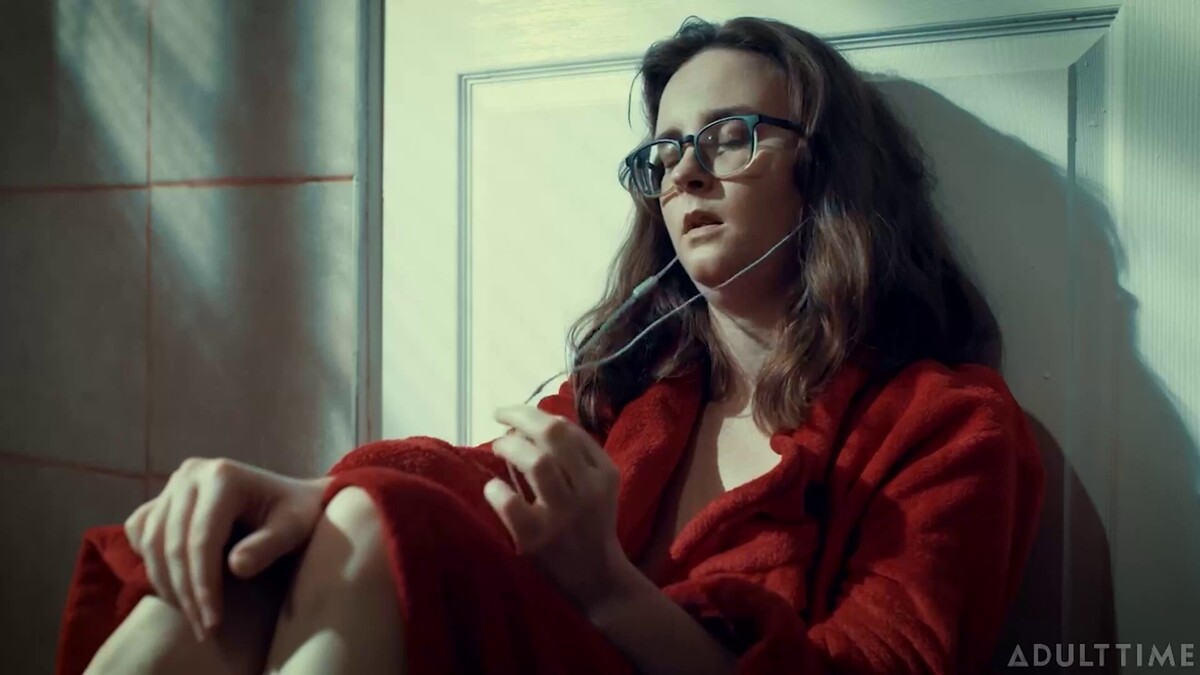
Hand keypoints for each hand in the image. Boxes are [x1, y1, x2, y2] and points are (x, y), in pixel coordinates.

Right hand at [124, 458, 329, 640]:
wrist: (289, 498)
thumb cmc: (296, 514)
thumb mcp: (295, 528)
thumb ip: (269, 546)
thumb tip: (235, 566)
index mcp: (223, 476)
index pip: (202, 539)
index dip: (203, 584)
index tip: (213, 620)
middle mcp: (191, 474)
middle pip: (173, 543)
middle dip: (185, 592)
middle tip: (203, 627)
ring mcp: (174, 484)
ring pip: (151, 541)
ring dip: (166, 584)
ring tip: (191, 615)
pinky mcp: (163, 497)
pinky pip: (141, 530)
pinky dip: (149, 559)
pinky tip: (172, 585)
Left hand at [486, 405, 633, 612]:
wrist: (597, 580)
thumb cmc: (589, 525)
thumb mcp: (596, 486)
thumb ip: (573, 456)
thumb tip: (527, 424)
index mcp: (603, 473)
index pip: (568, 429)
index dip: (534, 413)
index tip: (514, 415)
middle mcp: (587, 490)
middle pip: (553, 435)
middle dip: (520, 417)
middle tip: (500, 417)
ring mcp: (562, 515)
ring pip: (536, 462)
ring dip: (510, 447)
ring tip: (498, 447)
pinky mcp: (537, 540)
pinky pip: (511, 505)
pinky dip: (496, 490)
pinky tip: (492, 488)